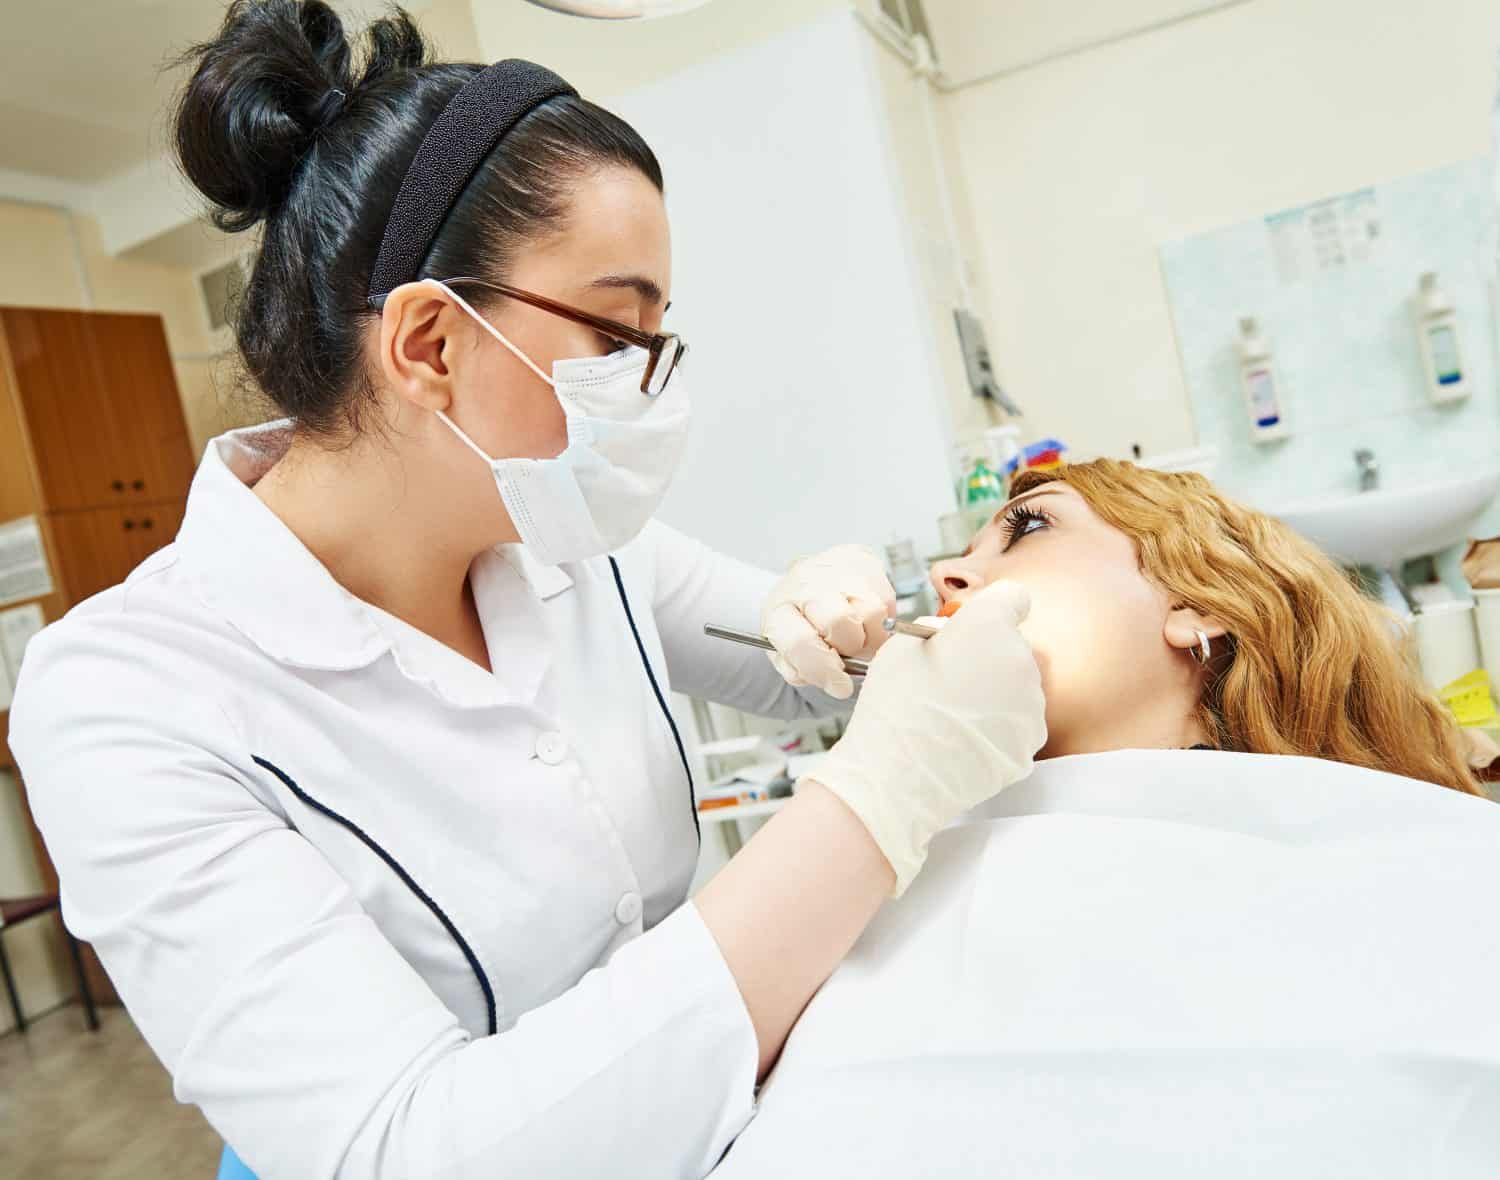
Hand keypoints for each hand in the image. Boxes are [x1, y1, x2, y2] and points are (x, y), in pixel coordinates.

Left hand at [762, 545, 896, 699]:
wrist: (812, 580)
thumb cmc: (800, 622)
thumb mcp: (788, 650)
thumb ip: (803, 670)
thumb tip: (835, 682)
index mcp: (778, 611)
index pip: (801, 642)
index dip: (824, 670)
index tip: (840, 686)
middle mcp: (805, 586)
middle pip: (839, 621)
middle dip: (850, 647)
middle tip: (847, 651)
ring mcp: (836, 573)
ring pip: (869, 612)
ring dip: (869, 636)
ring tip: (857, 636)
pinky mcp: (865, 566)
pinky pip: (885, 603)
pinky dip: (881, 623)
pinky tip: (865, 622)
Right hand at [803, 579, 1046, 895]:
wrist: (899, 777)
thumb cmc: (894, 706)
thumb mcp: (901, 647)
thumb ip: (936, 629)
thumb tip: (949, 634)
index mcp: (990, 626)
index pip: (1013, 597)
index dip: (992, 610)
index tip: (974, 629)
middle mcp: (1021, 661)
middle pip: (1014, 647)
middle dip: (989, 657)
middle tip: (951, 681)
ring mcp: (1031, 706)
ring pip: (1019, 688)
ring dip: (996, 695)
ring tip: (955, 718)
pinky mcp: (1030, 745)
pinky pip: (1019, 725)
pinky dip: (999, 730)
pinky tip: (964, 742)